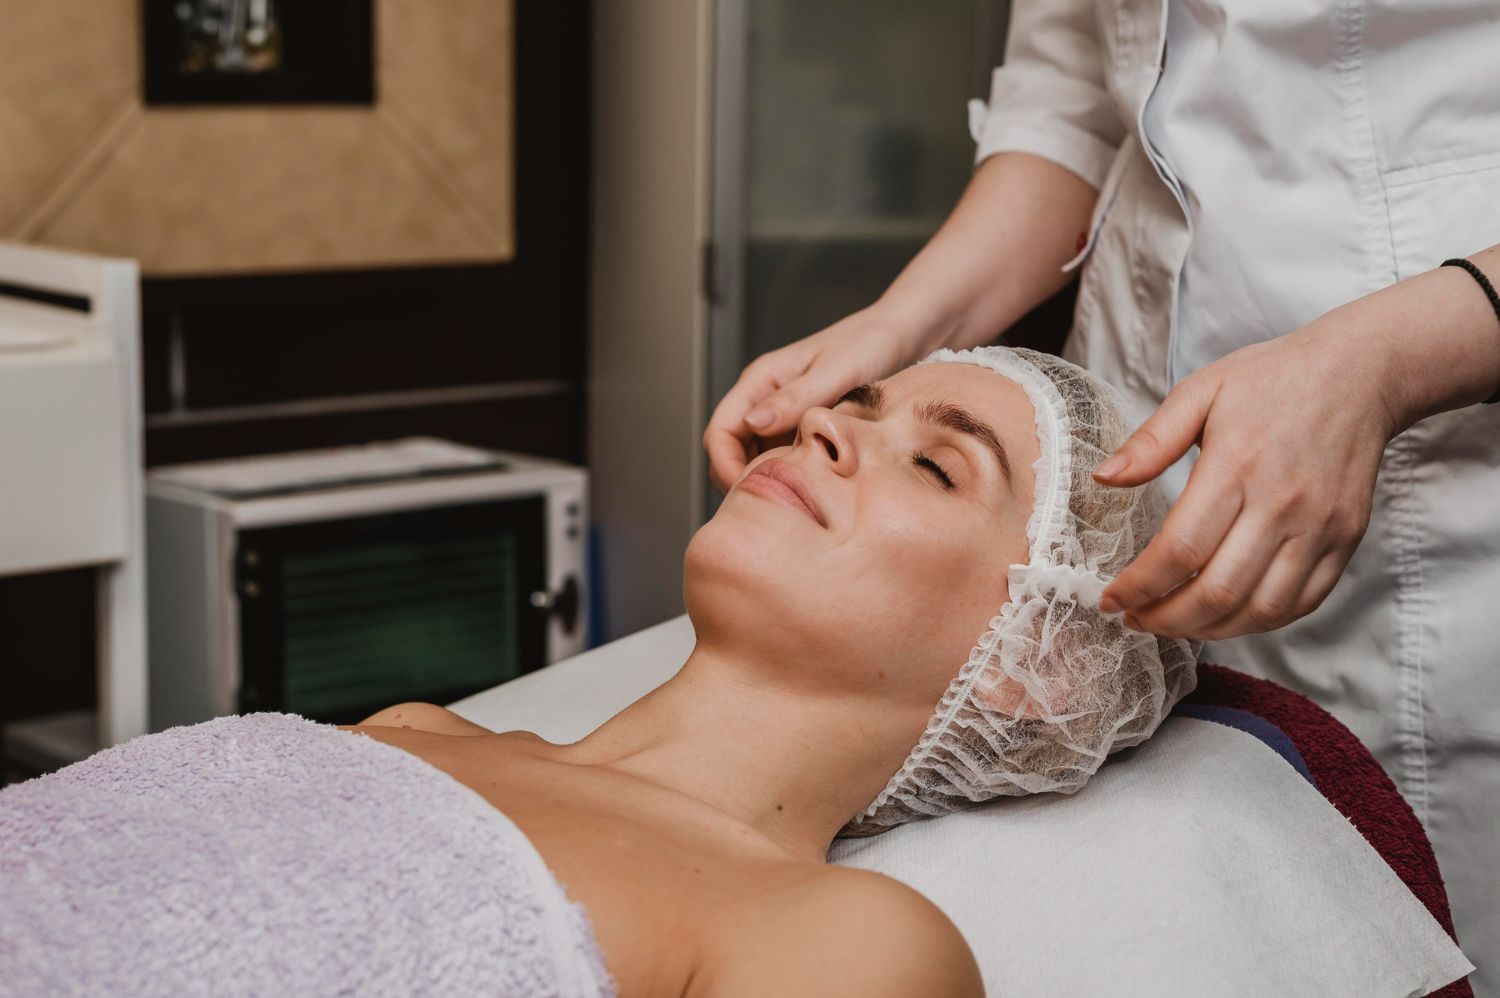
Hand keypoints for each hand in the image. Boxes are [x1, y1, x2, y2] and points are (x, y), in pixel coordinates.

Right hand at [704, 308, 922, 491]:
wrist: (901, 334)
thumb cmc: (869, 343)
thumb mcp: (836, 372)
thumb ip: (795, 398)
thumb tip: (753, 423)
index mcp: (760, 381)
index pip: (719, 433)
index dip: (727, 467)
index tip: (754, 493)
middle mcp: (764, 399)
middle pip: (729, 452)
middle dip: (743, 480)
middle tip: (778, 506)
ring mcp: (782, 415)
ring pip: (755, 459)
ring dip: (769, 479)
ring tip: (800, 498)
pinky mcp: (802, 428)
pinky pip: (784, 458)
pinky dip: (792, 475)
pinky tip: (817, 486)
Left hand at [1093, 312, 1400, 639]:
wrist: (1360, 373)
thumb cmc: (1272, 380)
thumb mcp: (1200, 391)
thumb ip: (1150, 441)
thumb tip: (1102, 478)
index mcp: (1235, 466)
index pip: (1180, 550)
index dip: (1140, 586)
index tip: (1111, 600)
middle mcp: (1281, 504)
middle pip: (1218, 591)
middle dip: (1167, 619)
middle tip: (1136, 621)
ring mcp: (1319, 527)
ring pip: (1260, 609)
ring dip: (1209, 630)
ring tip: (1173, 623)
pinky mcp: (1345, 540)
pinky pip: (1302, 603)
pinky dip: (1258, 622)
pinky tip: (1225, 616)